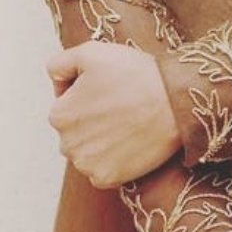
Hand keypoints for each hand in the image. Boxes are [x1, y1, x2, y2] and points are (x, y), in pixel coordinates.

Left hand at [45, 41, 182, 187]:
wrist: (175, 102)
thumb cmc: (136, 73)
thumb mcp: (92, 52)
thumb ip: (60, 63)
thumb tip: (55, 81)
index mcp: (59, 114)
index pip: (65, 104)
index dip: (87, 93)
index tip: (109, 88)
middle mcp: (66, 145)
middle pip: (76, 130)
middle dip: (92, 119)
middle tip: (120, 104)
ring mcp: (87, 165)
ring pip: (88, 151)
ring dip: (102, 140)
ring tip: (128, 122)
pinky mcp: (108, 179)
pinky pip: (103, 169)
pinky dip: (114, 159)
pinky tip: (131, 141)